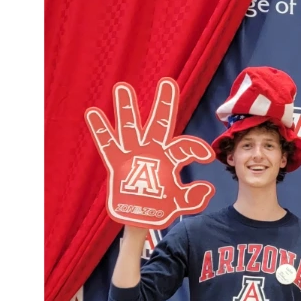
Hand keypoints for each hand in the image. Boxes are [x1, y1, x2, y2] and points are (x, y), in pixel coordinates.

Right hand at [86, 78, 215, 227]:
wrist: (140, 218)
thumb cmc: (161, 206)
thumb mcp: (181, 203)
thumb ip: (194, 197)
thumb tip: (208, 188)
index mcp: (170, 157)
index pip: (185, 147)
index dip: (197, 149)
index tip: (207, 157)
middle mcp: (153, 150)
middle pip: (159, 122)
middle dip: (164, 103)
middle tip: (167, 83)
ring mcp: (134, 153)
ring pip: (130, 126)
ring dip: (126, 107)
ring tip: (122, 87)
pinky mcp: (117, 160)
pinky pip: (107, 143)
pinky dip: (100, 129)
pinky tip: (92, 112)